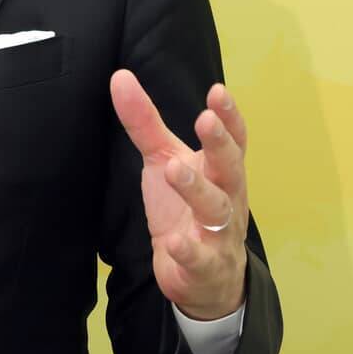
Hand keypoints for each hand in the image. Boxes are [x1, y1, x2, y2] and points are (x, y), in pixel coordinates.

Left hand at [110, 68, 248, 320]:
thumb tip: (120, 77)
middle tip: (205, 121)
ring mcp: (218, 233)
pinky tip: (175, 242)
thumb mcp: (164, 160)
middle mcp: (226, 198)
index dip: (229, 117)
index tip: (218, 92)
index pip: (232, 140)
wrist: (204, 276)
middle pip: (230, 170)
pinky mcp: (203, 266)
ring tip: (176, 170)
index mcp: (219, 171)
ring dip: (197, 189)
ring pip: (215, 210)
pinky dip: (188, 250)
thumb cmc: (186, 207)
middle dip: (220, 146)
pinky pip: (199, 258)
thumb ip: (144, 122)